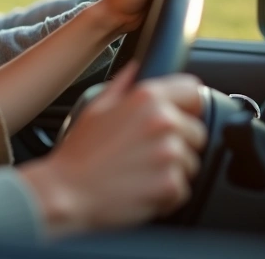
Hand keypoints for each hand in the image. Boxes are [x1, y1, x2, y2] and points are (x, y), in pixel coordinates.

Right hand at [18, 62, 206, 237]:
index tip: (179, 115)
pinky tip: (140, 188)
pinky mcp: (171, 184)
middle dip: (179, 143)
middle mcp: (163, 122)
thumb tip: (134, 69)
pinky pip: (182, 189)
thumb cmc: (78, 153)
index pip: (193, 90)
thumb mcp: (95, 108)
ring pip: (190, 163)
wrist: (67, 191)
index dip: (187, 105)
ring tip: (140, 172)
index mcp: (146, 98)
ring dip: (171, 170)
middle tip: (147, 153)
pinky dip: (165, 194)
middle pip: (197, 132)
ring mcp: (169, 154)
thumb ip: (122, 85)